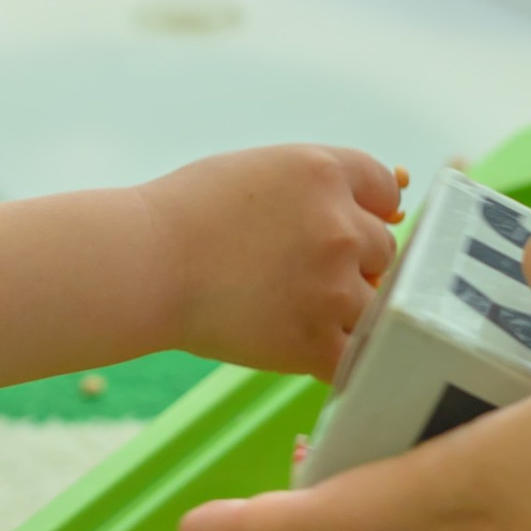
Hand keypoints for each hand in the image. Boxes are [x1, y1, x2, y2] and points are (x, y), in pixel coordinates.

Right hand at [137, 143, 403, 384]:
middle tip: (299, 272)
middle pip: (383, 249)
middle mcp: (340, 225)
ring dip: (347, 309)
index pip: (385, 190)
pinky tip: (312, 351)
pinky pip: (357, 357)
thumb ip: (318, 188)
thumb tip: (384, 211)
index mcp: (324, 173)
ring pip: (377, 304)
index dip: (366, 211)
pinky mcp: (317, 342)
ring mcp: (333, 287)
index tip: (339, 228)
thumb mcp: (261, 171)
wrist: (144, 264)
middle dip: (353, 261)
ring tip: (294, 309)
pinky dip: (339, 359)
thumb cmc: (187, 213)